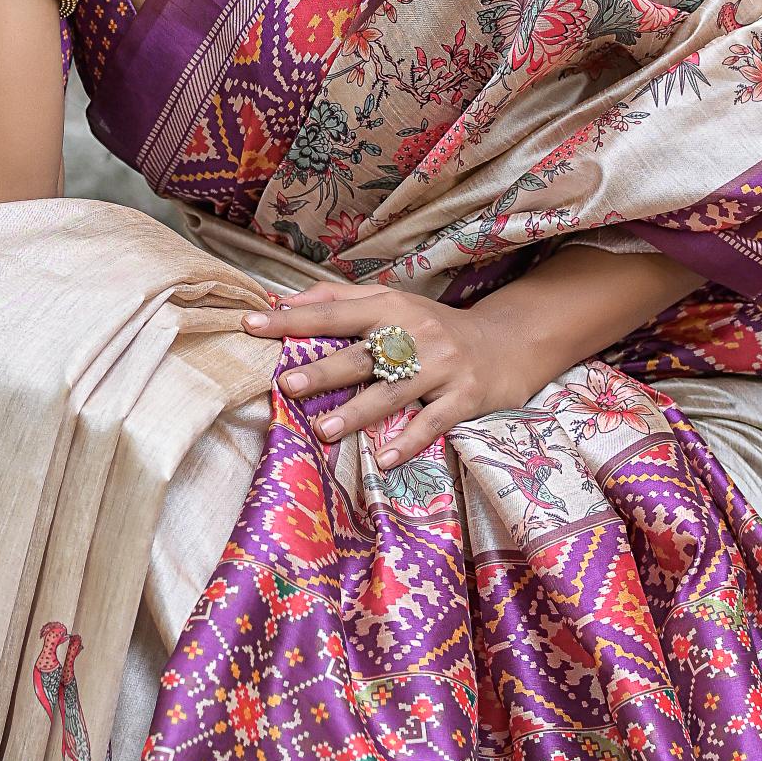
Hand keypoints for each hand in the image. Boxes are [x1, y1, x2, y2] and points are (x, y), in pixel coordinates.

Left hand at [240, 280, 546, 471]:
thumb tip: (282, 300)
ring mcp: (441, 367)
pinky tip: (384, 460)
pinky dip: (409, 441)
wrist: (508, 342)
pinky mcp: (465, 397)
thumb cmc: (434, 326)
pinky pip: (433, 421)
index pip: (333, 312)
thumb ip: (340, 300)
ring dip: (358, 411)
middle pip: (362, 353)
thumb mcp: (393, 303)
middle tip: (286, 385)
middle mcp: (415, 334)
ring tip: (324, 430)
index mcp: (391, 307)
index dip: (293, 319)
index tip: (253, 325)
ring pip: (394, 391)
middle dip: (324, 369)